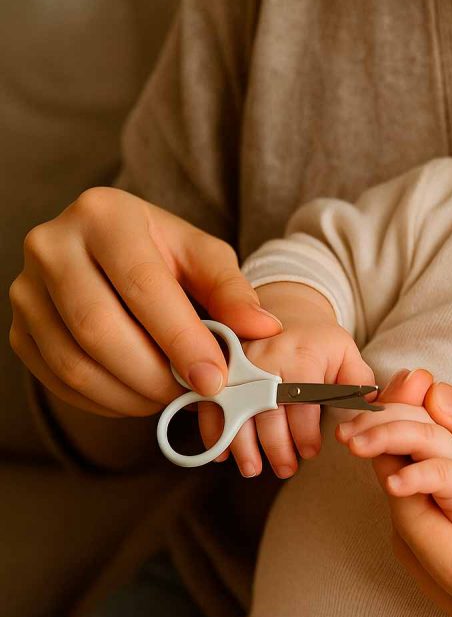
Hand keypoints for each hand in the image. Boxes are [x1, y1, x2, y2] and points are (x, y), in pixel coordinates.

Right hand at [9, 187, 281, 416]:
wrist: (113, 250)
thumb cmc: (165, 252)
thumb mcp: (204, 257)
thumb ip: (232, 291)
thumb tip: (263, 329)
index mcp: (103, 215)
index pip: (142, 287)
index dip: (180, 340)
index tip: (214, 379)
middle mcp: (51, 245)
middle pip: (99, 329)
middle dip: (154, 375)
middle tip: (195, 393)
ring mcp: (26, 289)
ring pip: (74, 362)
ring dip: (130, 394)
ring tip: (171, 396)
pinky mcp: (19, 329)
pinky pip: (57, 381)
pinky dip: (105, 401)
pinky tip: (138, 396)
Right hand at [200, 282, 373, 478]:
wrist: (285, 312)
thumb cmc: (320, 342)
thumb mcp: (346, 353)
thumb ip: (359, 381)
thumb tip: (371, 408)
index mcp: (302, 355)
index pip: (303, 403)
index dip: (305, 434)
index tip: (310, 453)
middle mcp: (267, 358)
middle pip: (268, 412)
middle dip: (276, 448)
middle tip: (286, 469)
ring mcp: (238, 363)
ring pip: (235, 411)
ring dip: (243, 446)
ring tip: (254, 469)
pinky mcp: (219, 368)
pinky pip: (210, 402)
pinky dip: (215, 430)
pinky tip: (224, 453)